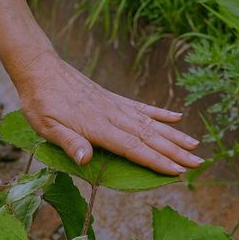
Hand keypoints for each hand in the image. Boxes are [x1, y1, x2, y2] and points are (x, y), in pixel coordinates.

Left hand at [0, 0, 201, 174]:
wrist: (39, 69)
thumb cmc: (39, 102)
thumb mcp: (45, 127)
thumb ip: (68, 142)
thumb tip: (85, 159)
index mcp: (97, 127)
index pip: (132, 148)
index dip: (156, 160)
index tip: (177, 171)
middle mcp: (112, 115)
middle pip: (149, 137)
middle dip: (175, 152)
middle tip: (199, 164)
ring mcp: (115, 106)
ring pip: (150, 123)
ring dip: (174, 135)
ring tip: (195, 145)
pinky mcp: (113, 98)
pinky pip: (141, 107)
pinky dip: (160, 112)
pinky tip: (177, 117)